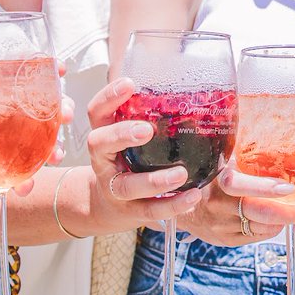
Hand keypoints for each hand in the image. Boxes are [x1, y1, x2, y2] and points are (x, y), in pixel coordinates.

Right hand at [86, 78, 200, 228]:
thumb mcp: (131, 136)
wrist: (110, 206)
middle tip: (147, 130)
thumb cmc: (130, 160)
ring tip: (181, 174)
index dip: (108, 97)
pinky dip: (172, 205)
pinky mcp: (130, 211)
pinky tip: (192, 197)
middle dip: (122, 135)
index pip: (97, 111)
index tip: (129, 84)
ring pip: (127, 185)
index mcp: (104, 134)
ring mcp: (114, 187)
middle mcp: (103, 160)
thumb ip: (150, 116)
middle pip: (99, 143)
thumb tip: (197, 92)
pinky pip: (150, 210)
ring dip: (155, 180)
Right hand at [173, 163, 294, 246]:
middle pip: (261, 214)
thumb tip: (279, 143)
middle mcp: (218, 206)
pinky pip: (257, 236)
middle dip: (291, 213)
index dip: (268, 188)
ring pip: (263, 228)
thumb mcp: (220, 160)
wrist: (179, 205)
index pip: (242, 186)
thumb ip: (243, 157)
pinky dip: (271, 228)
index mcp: (217, 180)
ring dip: (283, 220)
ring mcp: (221, 226)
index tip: (290, 187)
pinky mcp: (225, 240)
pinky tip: (275, 219)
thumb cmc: (208, 176)